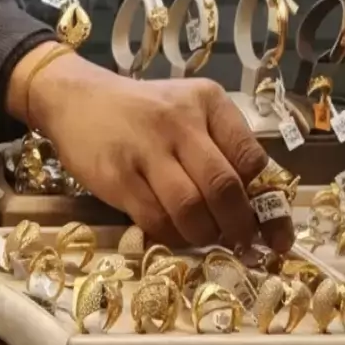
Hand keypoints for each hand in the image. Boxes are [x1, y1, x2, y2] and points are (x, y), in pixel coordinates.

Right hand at [10, 45, 293, 251]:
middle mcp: (179, 122)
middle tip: (240, 243)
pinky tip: (173, 234)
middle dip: (237, 224)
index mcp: (207, 102)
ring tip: (204, 239)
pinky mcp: (116, 177)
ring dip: (202, 234)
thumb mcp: (186, 109)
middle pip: (222, 186)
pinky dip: (169, 235)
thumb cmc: (139, 111)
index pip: (250, 157)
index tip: (268, 226)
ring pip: (189, 207)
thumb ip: (217, 142)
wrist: (75, 101)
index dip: (264, 199)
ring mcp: (145, 150)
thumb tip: (249, 201)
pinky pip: (153, 217)